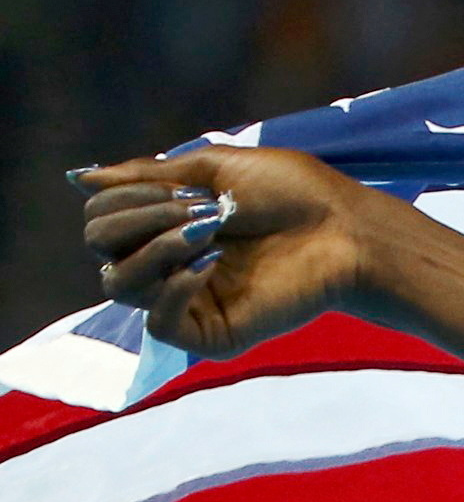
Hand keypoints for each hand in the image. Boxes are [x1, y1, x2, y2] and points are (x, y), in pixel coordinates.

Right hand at [74, 147, 384, 359]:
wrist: (346, 229)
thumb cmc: (293, 193)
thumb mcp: (212, 169)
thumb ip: (146, 177)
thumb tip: (79, 179)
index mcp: (164, 225)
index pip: (101, 217)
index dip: (128, 196)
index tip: (189, 187)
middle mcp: (167, 263)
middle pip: (99, 246)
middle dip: (139, 216)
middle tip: (200, 208)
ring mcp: (188, 300)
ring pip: (118, 283)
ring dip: (155, 246)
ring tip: (208, 231)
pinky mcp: (211, 333)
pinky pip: (158, 323)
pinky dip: (175, 288)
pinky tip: (211, 264)